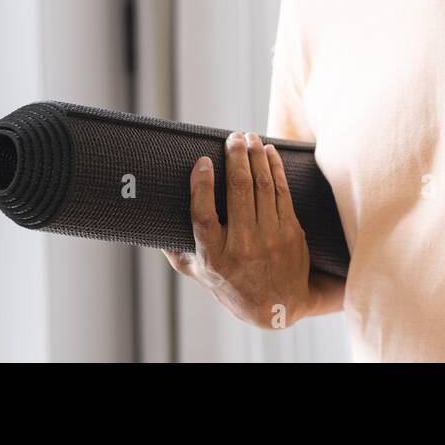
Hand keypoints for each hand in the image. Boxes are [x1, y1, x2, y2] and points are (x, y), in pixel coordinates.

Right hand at [161, 131, 313, 330]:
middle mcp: (243, 246)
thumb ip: (178, 253)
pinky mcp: (291, 232)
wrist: (280, 307)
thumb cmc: (233, 287)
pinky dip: (276, 168)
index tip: (202, 161)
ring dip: (256, 157)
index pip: (203, 215)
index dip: (201, 185)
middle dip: (236, 157)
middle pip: (239, 191)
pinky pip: (282, 192)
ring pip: (263, 186)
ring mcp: (270, 238)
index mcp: (214, 256)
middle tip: (232, 137)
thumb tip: (153, 230)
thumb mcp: (201, 276)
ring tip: (249, 137)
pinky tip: (269, 153)